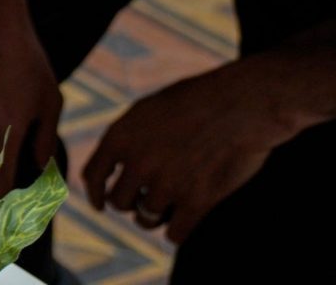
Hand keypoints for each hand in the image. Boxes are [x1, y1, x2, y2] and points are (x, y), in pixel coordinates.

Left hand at [82, 66, 301, 243]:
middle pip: (119, 202)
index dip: (95, 194)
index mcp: (121, 136)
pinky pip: (175, 234)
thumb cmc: (199, 100)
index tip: (101, 204)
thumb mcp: (150, 108)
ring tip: (164, 209)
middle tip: (144, 200)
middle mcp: (138, 163)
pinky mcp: (197, 202)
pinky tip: (182, 224)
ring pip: (146, 219)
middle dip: (130, 203)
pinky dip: (177, 232)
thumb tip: (114, 165)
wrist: (243, 104)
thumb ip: (128, 136)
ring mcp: (167, 184)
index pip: (92, 176)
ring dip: (154, 217)